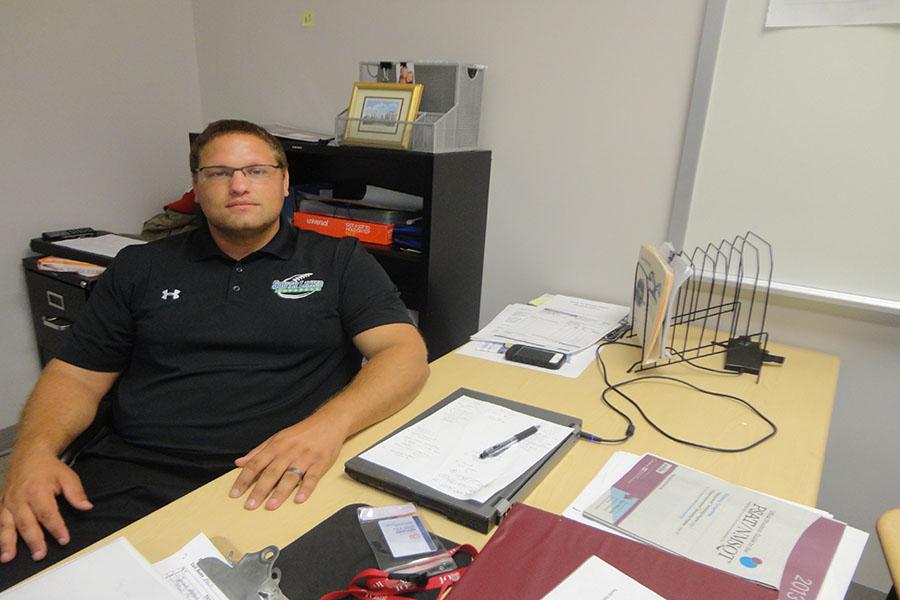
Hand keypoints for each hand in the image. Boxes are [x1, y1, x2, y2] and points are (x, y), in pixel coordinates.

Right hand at [0, 451, 92, 562]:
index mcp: (38, 491)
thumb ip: (76, 493)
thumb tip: (86, 507)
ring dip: (7, 542)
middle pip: (27, 523)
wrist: (29, 455)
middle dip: (33, 540)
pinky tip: (0, 548)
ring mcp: (8, 502)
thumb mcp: (67, 476)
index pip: (48, 514)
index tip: (64, 540)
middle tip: (40, 555)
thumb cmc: (49, 468)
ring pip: (7, 525)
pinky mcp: (1, 504)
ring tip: (8, 557)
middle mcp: (20, 498)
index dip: (56, 528)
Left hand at [229, 417, 346, 510]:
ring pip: (290, 477)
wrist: (328, 422)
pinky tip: (299, 499)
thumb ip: (258, 451)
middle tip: (250, 505)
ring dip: (280, 492)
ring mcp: (305, 458)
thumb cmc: (302, 432)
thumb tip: (240, 463)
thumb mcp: (278, 437)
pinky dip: (306, 489)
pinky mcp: (320, 463)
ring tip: (271, 506)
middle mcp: (289, 452)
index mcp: (276, 446)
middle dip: (259, 490)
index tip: (235, 493)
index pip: (256, 464)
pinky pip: (312, 477)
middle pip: (271, 473)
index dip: (244, 479)